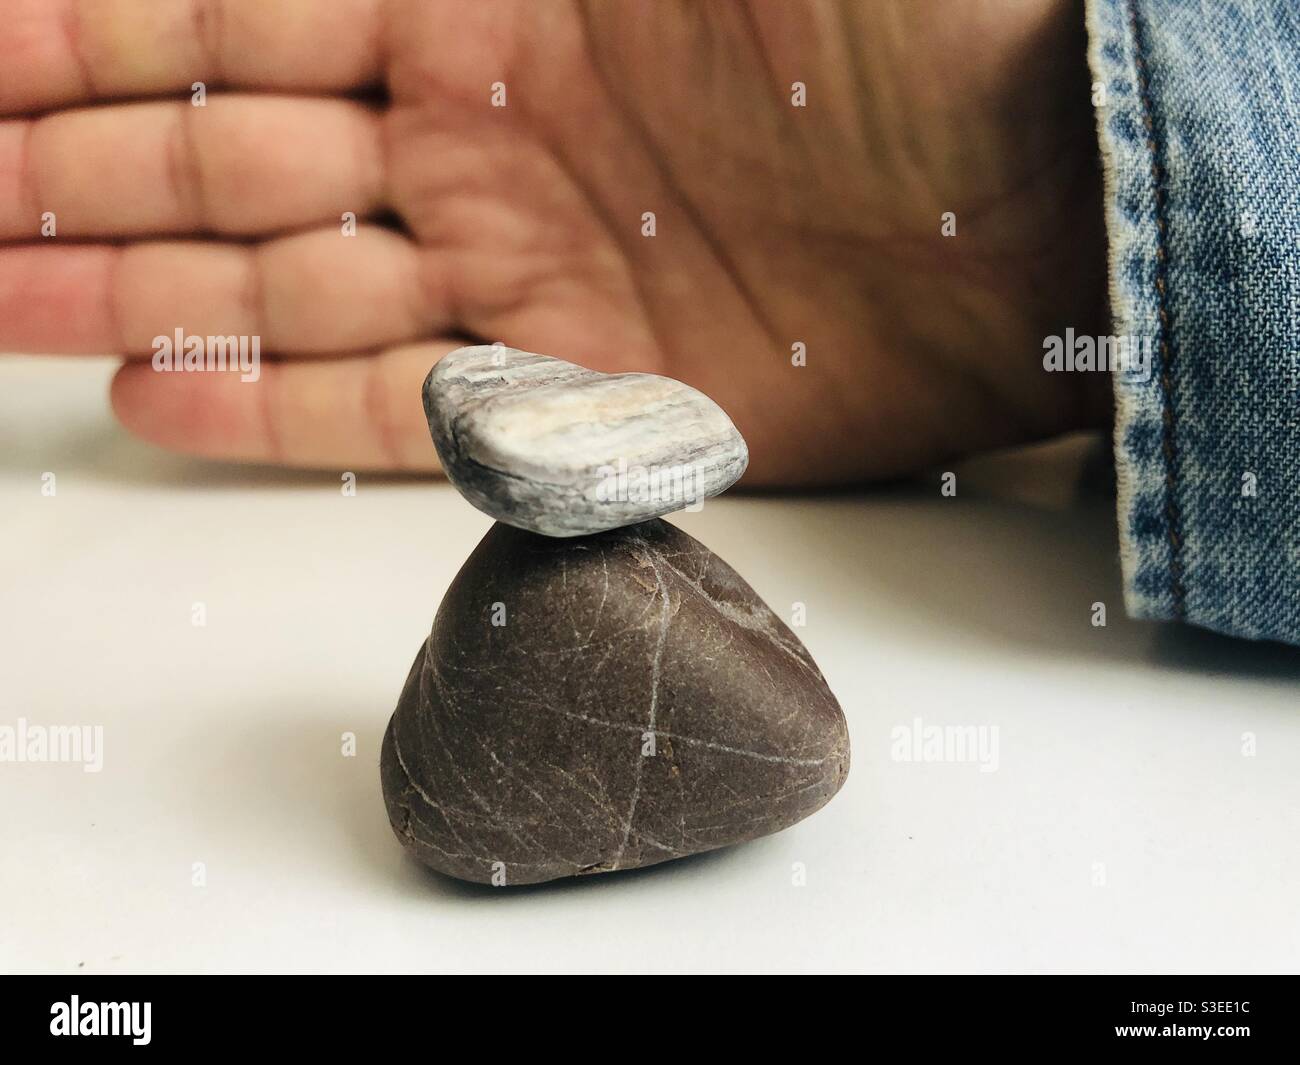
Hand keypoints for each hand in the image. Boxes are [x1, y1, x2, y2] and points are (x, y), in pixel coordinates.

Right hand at [0, 0, 1108, 483]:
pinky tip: (150, 397)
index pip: (235, 8)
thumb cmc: (896, 34)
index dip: (90, 31)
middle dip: (74, 167)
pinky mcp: (572, 398)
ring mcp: (520, 276)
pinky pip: (388, 408)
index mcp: (486, 1)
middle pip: (228, 150)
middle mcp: (484, 141)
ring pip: (281, 285)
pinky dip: (269, 407)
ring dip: (129, 293)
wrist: (1025, 221)